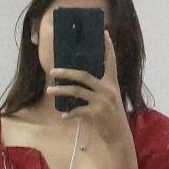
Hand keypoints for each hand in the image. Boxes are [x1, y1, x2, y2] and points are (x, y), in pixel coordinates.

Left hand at [45, 30, 130, 145]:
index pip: (111, 61)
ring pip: (76, 91)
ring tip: (50, 90)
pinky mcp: (96, 113)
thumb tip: (80, 79)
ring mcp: (102, 101)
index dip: (108, 47)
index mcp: (112, 83)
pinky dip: (69, 113)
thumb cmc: (111, 115)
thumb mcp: (110, 98)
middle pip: (84, 75)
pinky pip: (77, 110)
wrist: (119, 135)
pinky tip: (63, 115)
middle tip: (53, 70)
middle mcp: (108, 89)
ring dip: (61, 90)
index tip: (105, 33)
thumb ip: (99, 88)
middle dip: (66, 72)